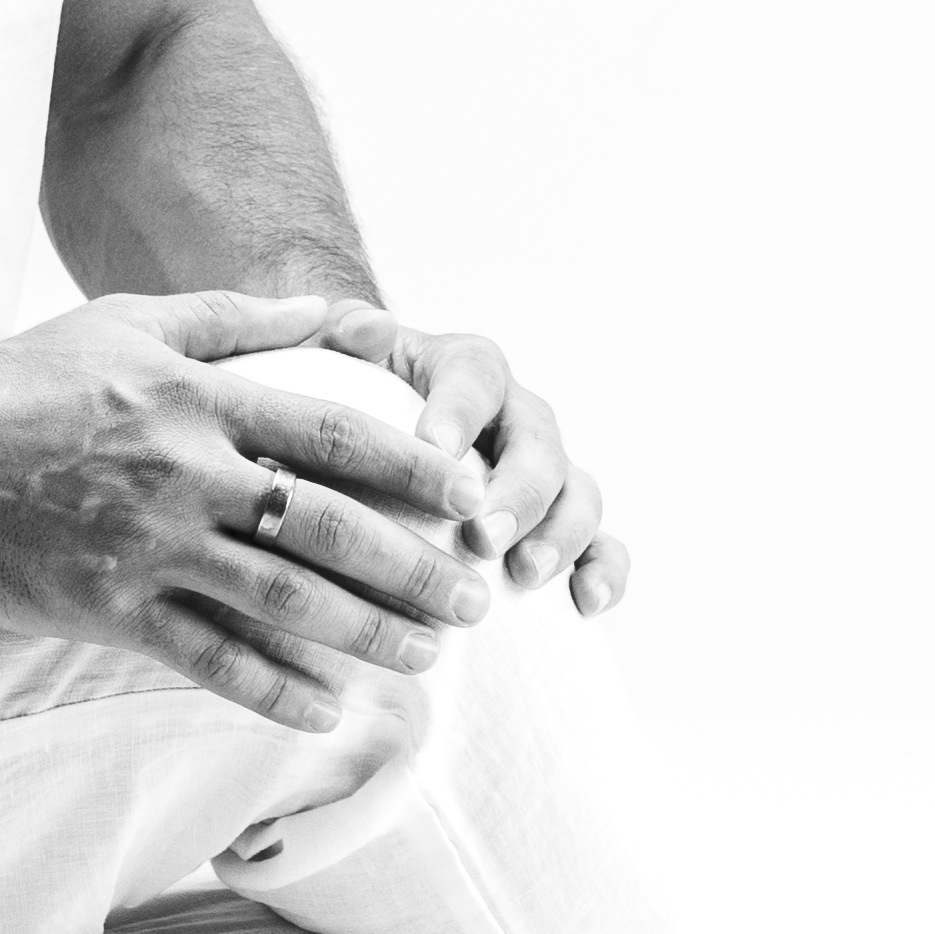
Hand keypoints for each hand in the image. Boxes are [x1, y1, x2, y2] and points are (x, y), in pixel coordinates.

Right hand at [0, 287, 500, 730]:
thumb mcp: (124, 322)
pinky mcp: (106, 608)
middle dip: (415, 568)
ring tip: (428, 660)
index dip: (414, 467)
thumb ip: (231, 318)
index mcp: (196, 399)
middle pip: (328, 525)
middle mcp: (184, 472)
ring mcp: (146, 546)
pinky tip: (328, 712)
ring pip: (283, 601)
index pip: (333, 433)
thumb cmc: (18, 378)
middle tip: (478, 600)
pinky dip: (273, 690)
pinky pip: (207, 659)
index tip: (474, 496)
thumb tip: (328, 307)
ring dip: (368, 634)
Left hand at [306, 308, 625, 613]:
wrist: (369, 438)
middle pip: (538, 442)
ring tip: (525, 575)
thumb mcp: (328, 357)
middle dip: (516, 491)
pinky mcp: (560, 526)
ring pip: (579, 494)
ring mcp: (547, 474)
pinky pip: (603, 547)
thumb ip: (338, 335)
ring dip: (561, 534)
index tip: (434, 447)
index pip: (474, 378)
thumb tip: (366, 328)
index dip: (459, 412)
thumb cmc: (345, 398)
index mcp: (465, 369)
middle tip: (482, 535)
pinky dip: (605, 572)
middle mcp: (517, 416)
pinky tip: (584, 605)